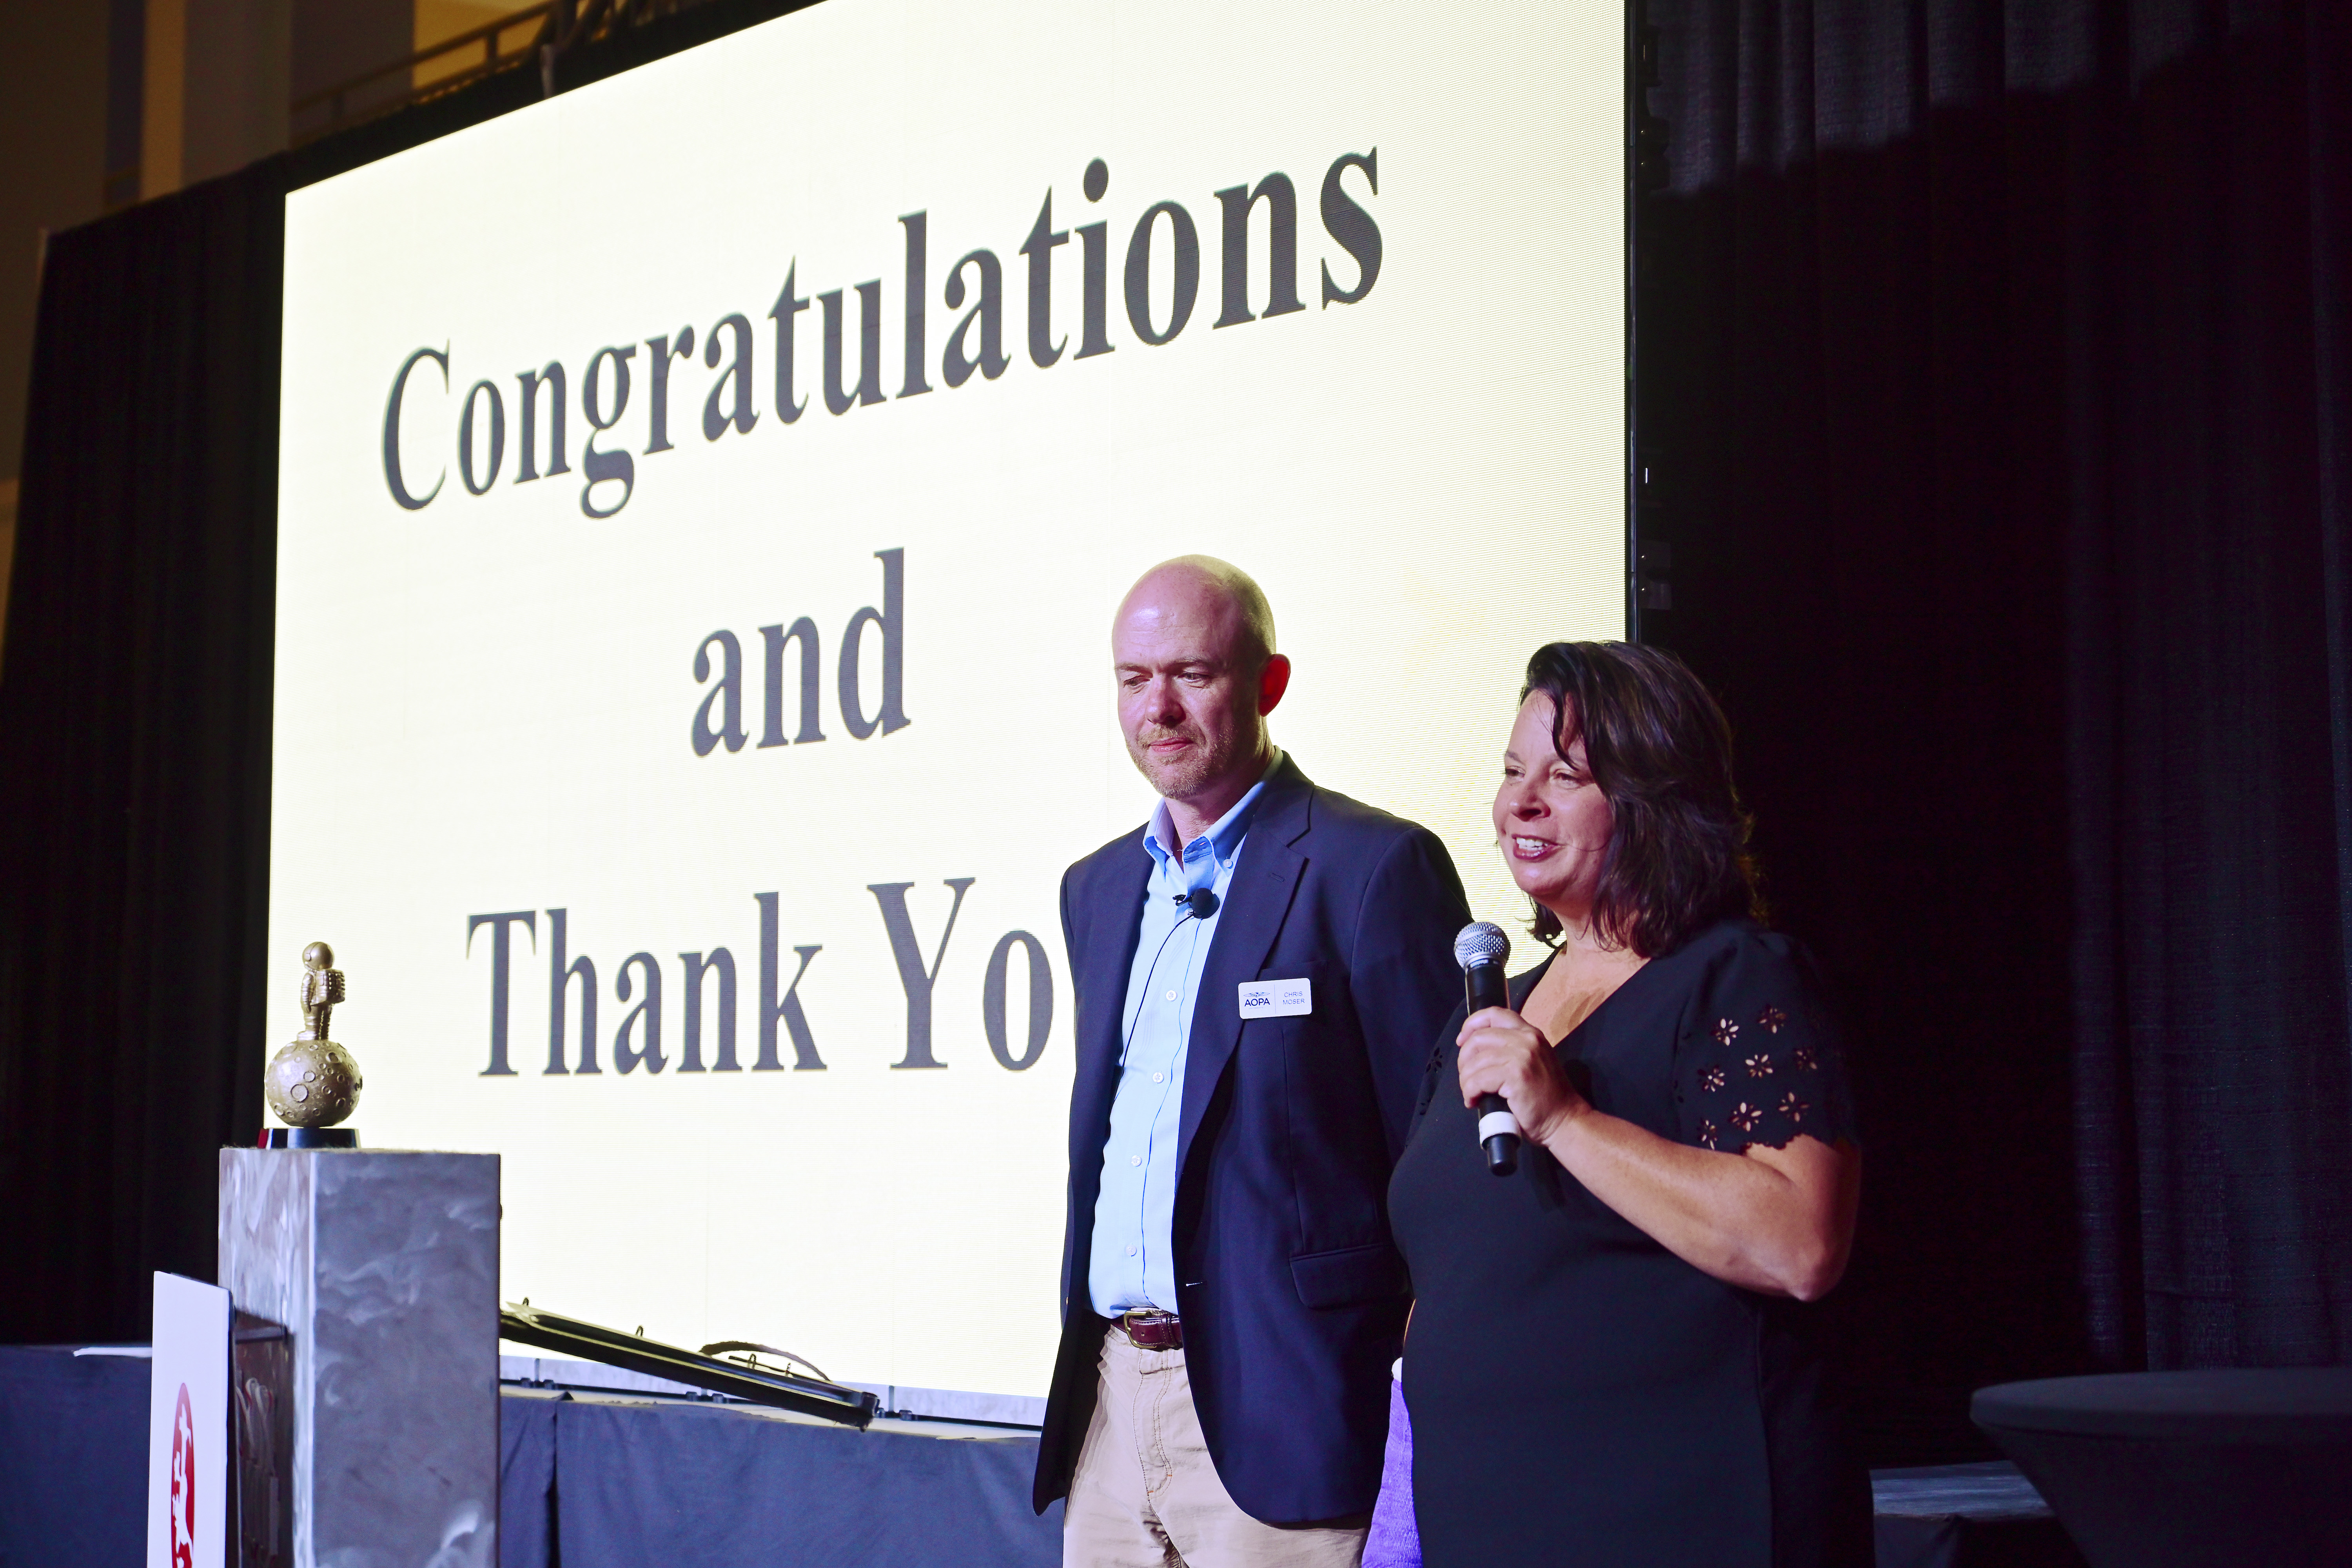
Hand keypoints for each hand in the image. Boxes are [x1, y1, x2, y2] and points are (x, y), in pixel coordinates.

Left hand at [1457, 1006, 1587, 1145]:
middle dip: (1464, 1059)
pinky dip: (1470, 1091)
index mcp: (1530, 1033)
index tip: (1462, 1041)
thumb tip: (1476, 1050)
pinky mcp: (1516, 1075)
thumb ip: (1512, 1049)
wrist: (1565, 1120)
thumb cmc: (1546, 1097)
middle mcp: (1527, 1039)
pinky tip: (1474, 1101)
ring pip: (1475, 1062)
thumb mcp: (1532, 1062)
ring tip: (1471, 1094)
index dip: (1472, 1024)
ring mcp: (1522, 1056)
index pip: (1494, 1014)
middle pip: (1479, 1038)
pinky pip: (1478, 1080)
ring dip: (1466, 1081)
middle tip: (1467, 1078)